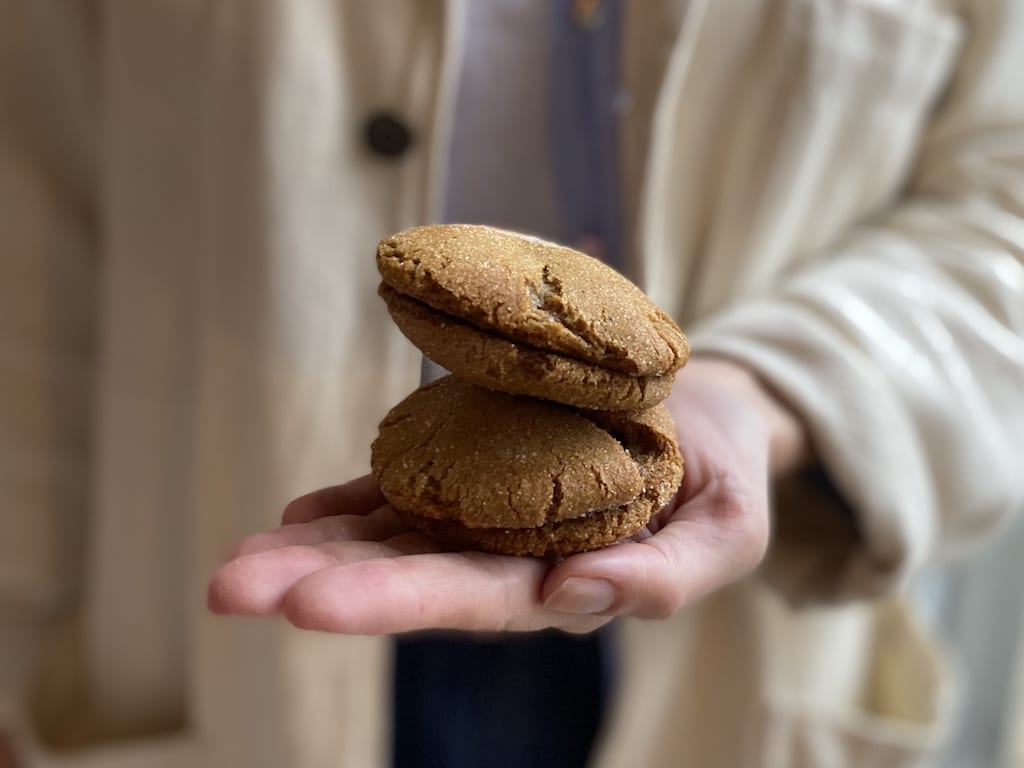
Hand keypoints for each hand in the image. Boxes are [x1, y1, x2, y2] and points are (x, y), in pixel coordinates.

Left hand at [207, 358, 806, 633]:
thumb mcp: (726, 533)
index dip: (393, 602)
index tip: (308, 605)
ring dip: (313, 548)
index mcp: (568, 580)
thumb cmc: (722, 478)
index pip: (471, 601)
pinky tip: (298, 512)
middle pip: (409, 573)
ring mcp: (486, 512)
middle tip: (230, 587)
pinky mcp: (475, 468)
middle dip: (321, 583)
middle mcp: (511, 554)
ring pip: (391, 535)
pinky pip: (404, 488)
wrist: (704, 413)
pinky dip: (350, 502)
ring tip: (237, 560)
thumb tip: (569, 600)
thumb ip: (665, 580)